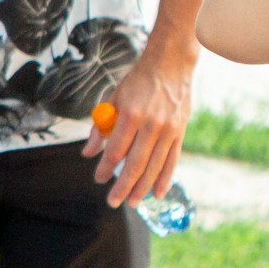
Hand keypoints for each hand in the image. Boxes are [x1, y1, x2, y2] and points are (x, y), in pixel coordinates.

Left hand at [82, 44, 195, 206]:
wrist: (170, 65)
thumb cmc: (137, 82)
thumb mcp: (113, 99)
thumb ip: (99, 128)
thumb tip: (88, 153)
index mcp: (131, 114)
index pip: (116, 149)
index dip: (105, 167)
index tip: (98, 179)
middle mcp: (151, 124)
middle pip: (135, 163)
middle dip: (123, 186)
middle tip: (113, 201)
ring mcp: (168, 129)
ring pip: (154, 166)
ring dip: (142, 187)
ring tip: (132, 202)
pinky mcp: (180, 132)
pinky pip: (172, 161)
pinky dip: (164, 178)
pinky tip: (157, 192)